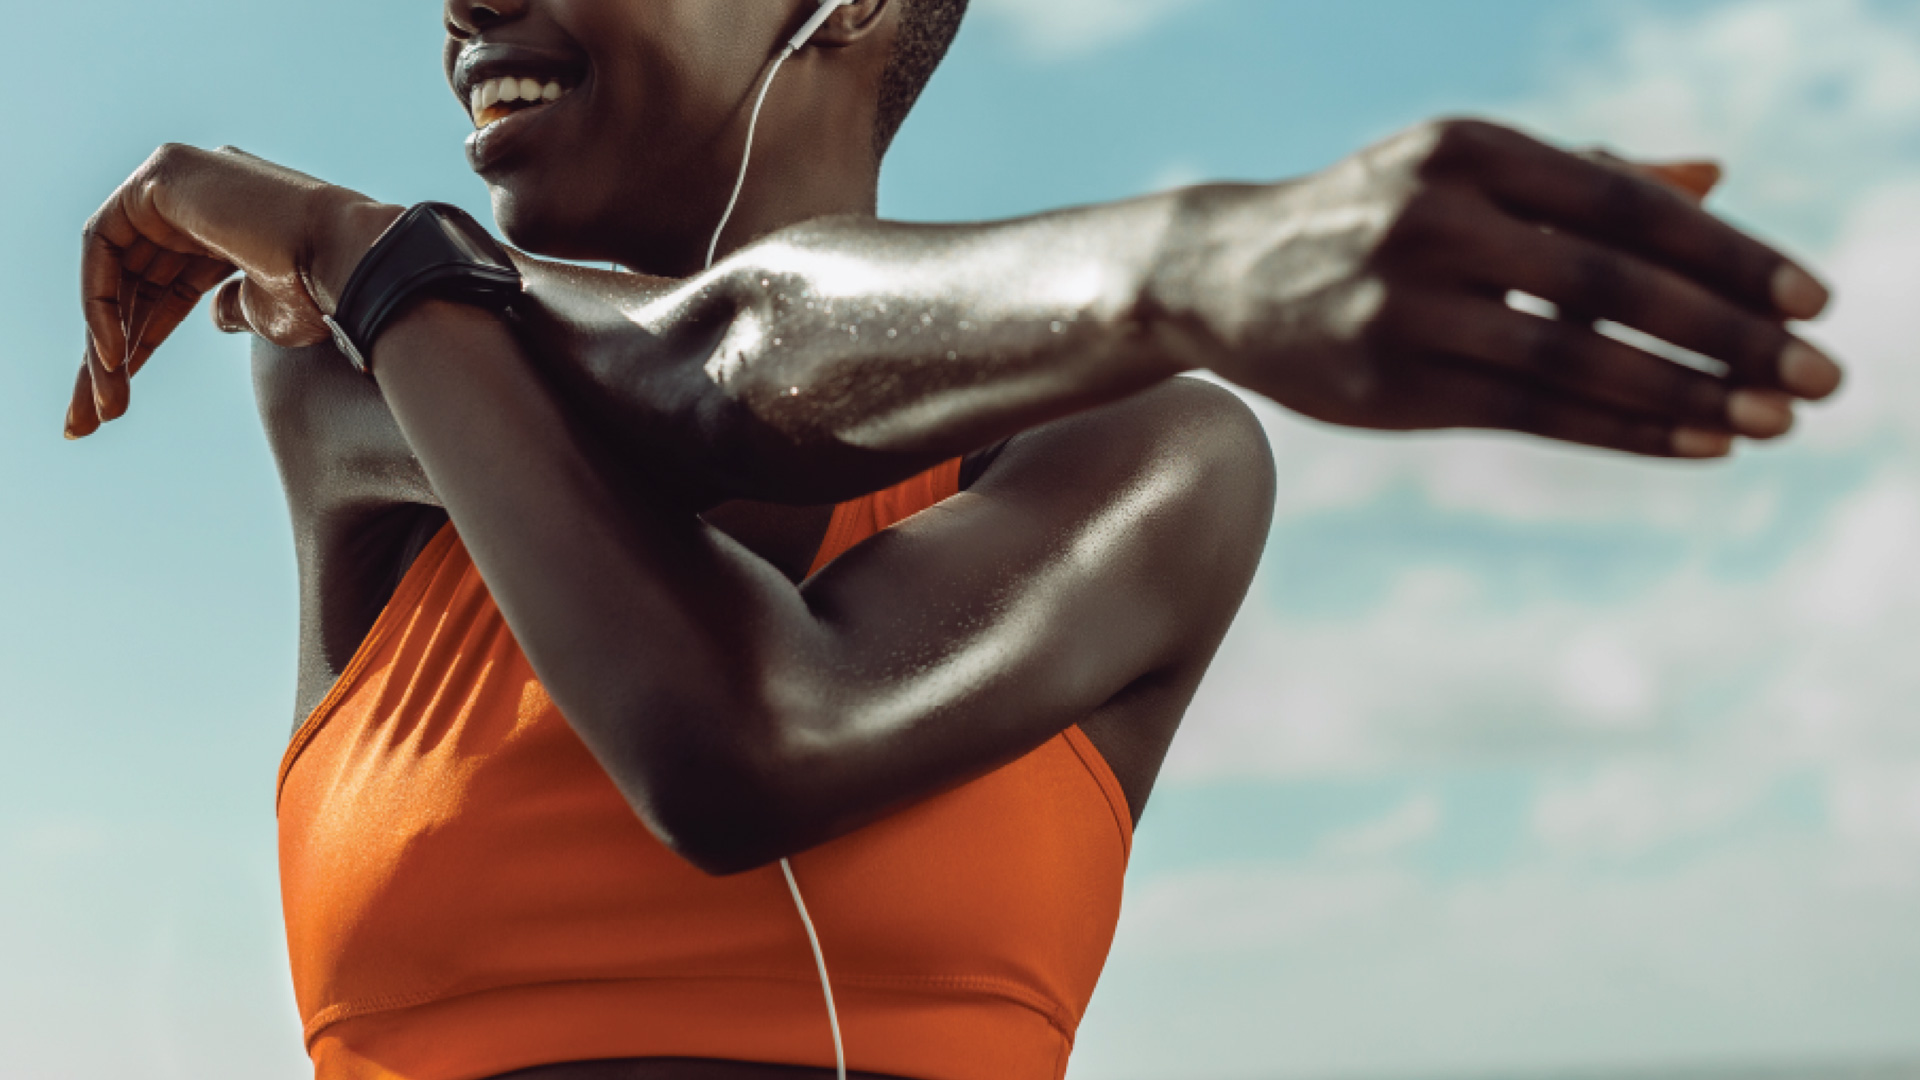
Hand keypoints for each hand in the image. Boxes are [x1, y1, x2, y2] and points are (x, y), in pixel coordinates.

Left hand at [69, 143, 396, 438]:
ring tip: (101, 404)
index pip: (165, 287)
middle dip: (107, 352)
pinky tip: (108, 354)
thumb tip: (216, 313)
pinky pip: (104, 244)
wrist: (353, 264)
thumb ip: (234, 307)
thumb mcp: (268, 311)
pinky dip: (100, 301)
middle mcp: (202, 194)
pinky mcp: (165, 172)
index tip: (116, 404)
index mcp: (230, 225)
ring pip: (113, 269)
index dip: (141, 343)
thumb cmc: (324, 293)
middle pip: (133, 281)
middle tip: (92, 416)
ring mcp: (183, 177)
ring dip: (101, 340)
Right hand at [1152, 119, 1841, 457]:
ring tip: (1774, 421)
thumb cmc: (1370, 214)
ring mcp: (1407, 307)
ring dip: (1689, 396)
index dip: (1730, 253)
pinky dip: (1623, 430)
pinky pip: (1531, 413)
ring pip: (1575, 361)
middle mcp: (1437, 221)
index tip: (1815, 298)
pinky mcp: (1391, 383)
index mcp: (1471, 150)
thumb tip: (1718, 176)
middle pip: (1614, 284)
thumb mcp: (1466, 171)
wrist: (1224, 274)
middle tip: (1824, 376)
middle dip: (1731, 334)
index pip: (1629, 203)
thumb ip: (1586, 174)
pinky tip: (1697, 442)